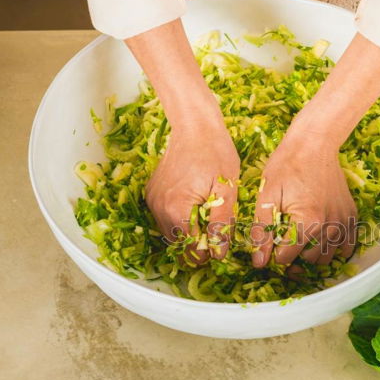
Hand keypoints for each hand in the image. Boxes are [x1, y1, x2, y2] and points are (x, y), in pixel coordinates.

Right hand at [146, 121, 238, 262]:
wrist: (194, 126)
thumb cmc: (216, 153)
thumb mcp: (227, 189)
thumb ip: (221, 223)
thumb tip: (218, 253)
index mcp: (177, 209)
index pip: (190, 249)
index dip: (207, 253)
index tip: (221, 248)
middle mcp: (158, 207)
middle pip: (177, 244)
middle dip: (196, 247)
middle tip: (216, 239)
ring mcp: (152, 200)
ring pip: (169, 233)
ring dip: (187, 235)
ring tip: (208, 224)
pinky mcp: (151, 193)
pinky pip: (164, 218)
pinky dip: (178, 222)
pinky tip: (195, 212)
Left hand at [251, 126, 356, 267]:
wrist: (314, 143)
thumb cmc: (287, 165)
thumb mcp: (267, 197)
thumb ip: (263, 232)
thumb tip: (259, 262)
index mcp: (308, 222)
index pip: (287, 257)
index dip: (273, 256)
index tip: (268, 247)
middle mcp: (330, 225)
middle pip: (309, 261)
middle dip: (293, 260)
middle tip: (282, 249)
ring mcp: (343, 221)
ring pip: (328, 257)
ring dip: (312, 257)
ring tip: (300, 246)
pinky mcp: (351, 215)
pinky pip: (348, 245)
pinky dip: (336, 250)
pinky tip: (322, 244)